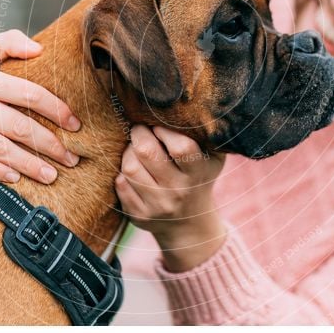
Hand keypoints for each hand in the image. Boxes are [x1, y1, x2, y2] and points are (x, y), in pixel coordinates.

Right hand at [0, 29, 79, 183]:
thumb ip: (10, 42)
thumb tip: (39, 49)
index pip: (28, 94)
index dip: (56, 110)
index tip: (76, 126)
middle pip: (18, 126)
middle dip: (49, 145)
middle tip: (72, 158)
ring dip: (29, 164)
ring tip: (52, 175)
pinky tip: (16, 178)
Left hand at [114, 125, 226, 271]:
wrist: (190, 224)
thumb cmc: (200, 178)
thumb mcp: (213, 158)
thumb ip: (205, 135)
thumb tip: (185, 108)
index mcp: (199, 174)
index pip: (181, 147)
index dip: (165, 130)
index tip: (159, 125)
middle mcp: (178, 192)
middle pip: (148, 153)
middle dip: (139, 133)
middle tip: (140, 128)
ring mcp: (158, 206)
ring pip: (129, 168)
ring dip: (128, 151)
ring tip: (135, 147)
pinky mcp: (139, 216)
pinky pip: (120, 184)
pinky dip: (122, 172)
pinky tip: (133, 169)